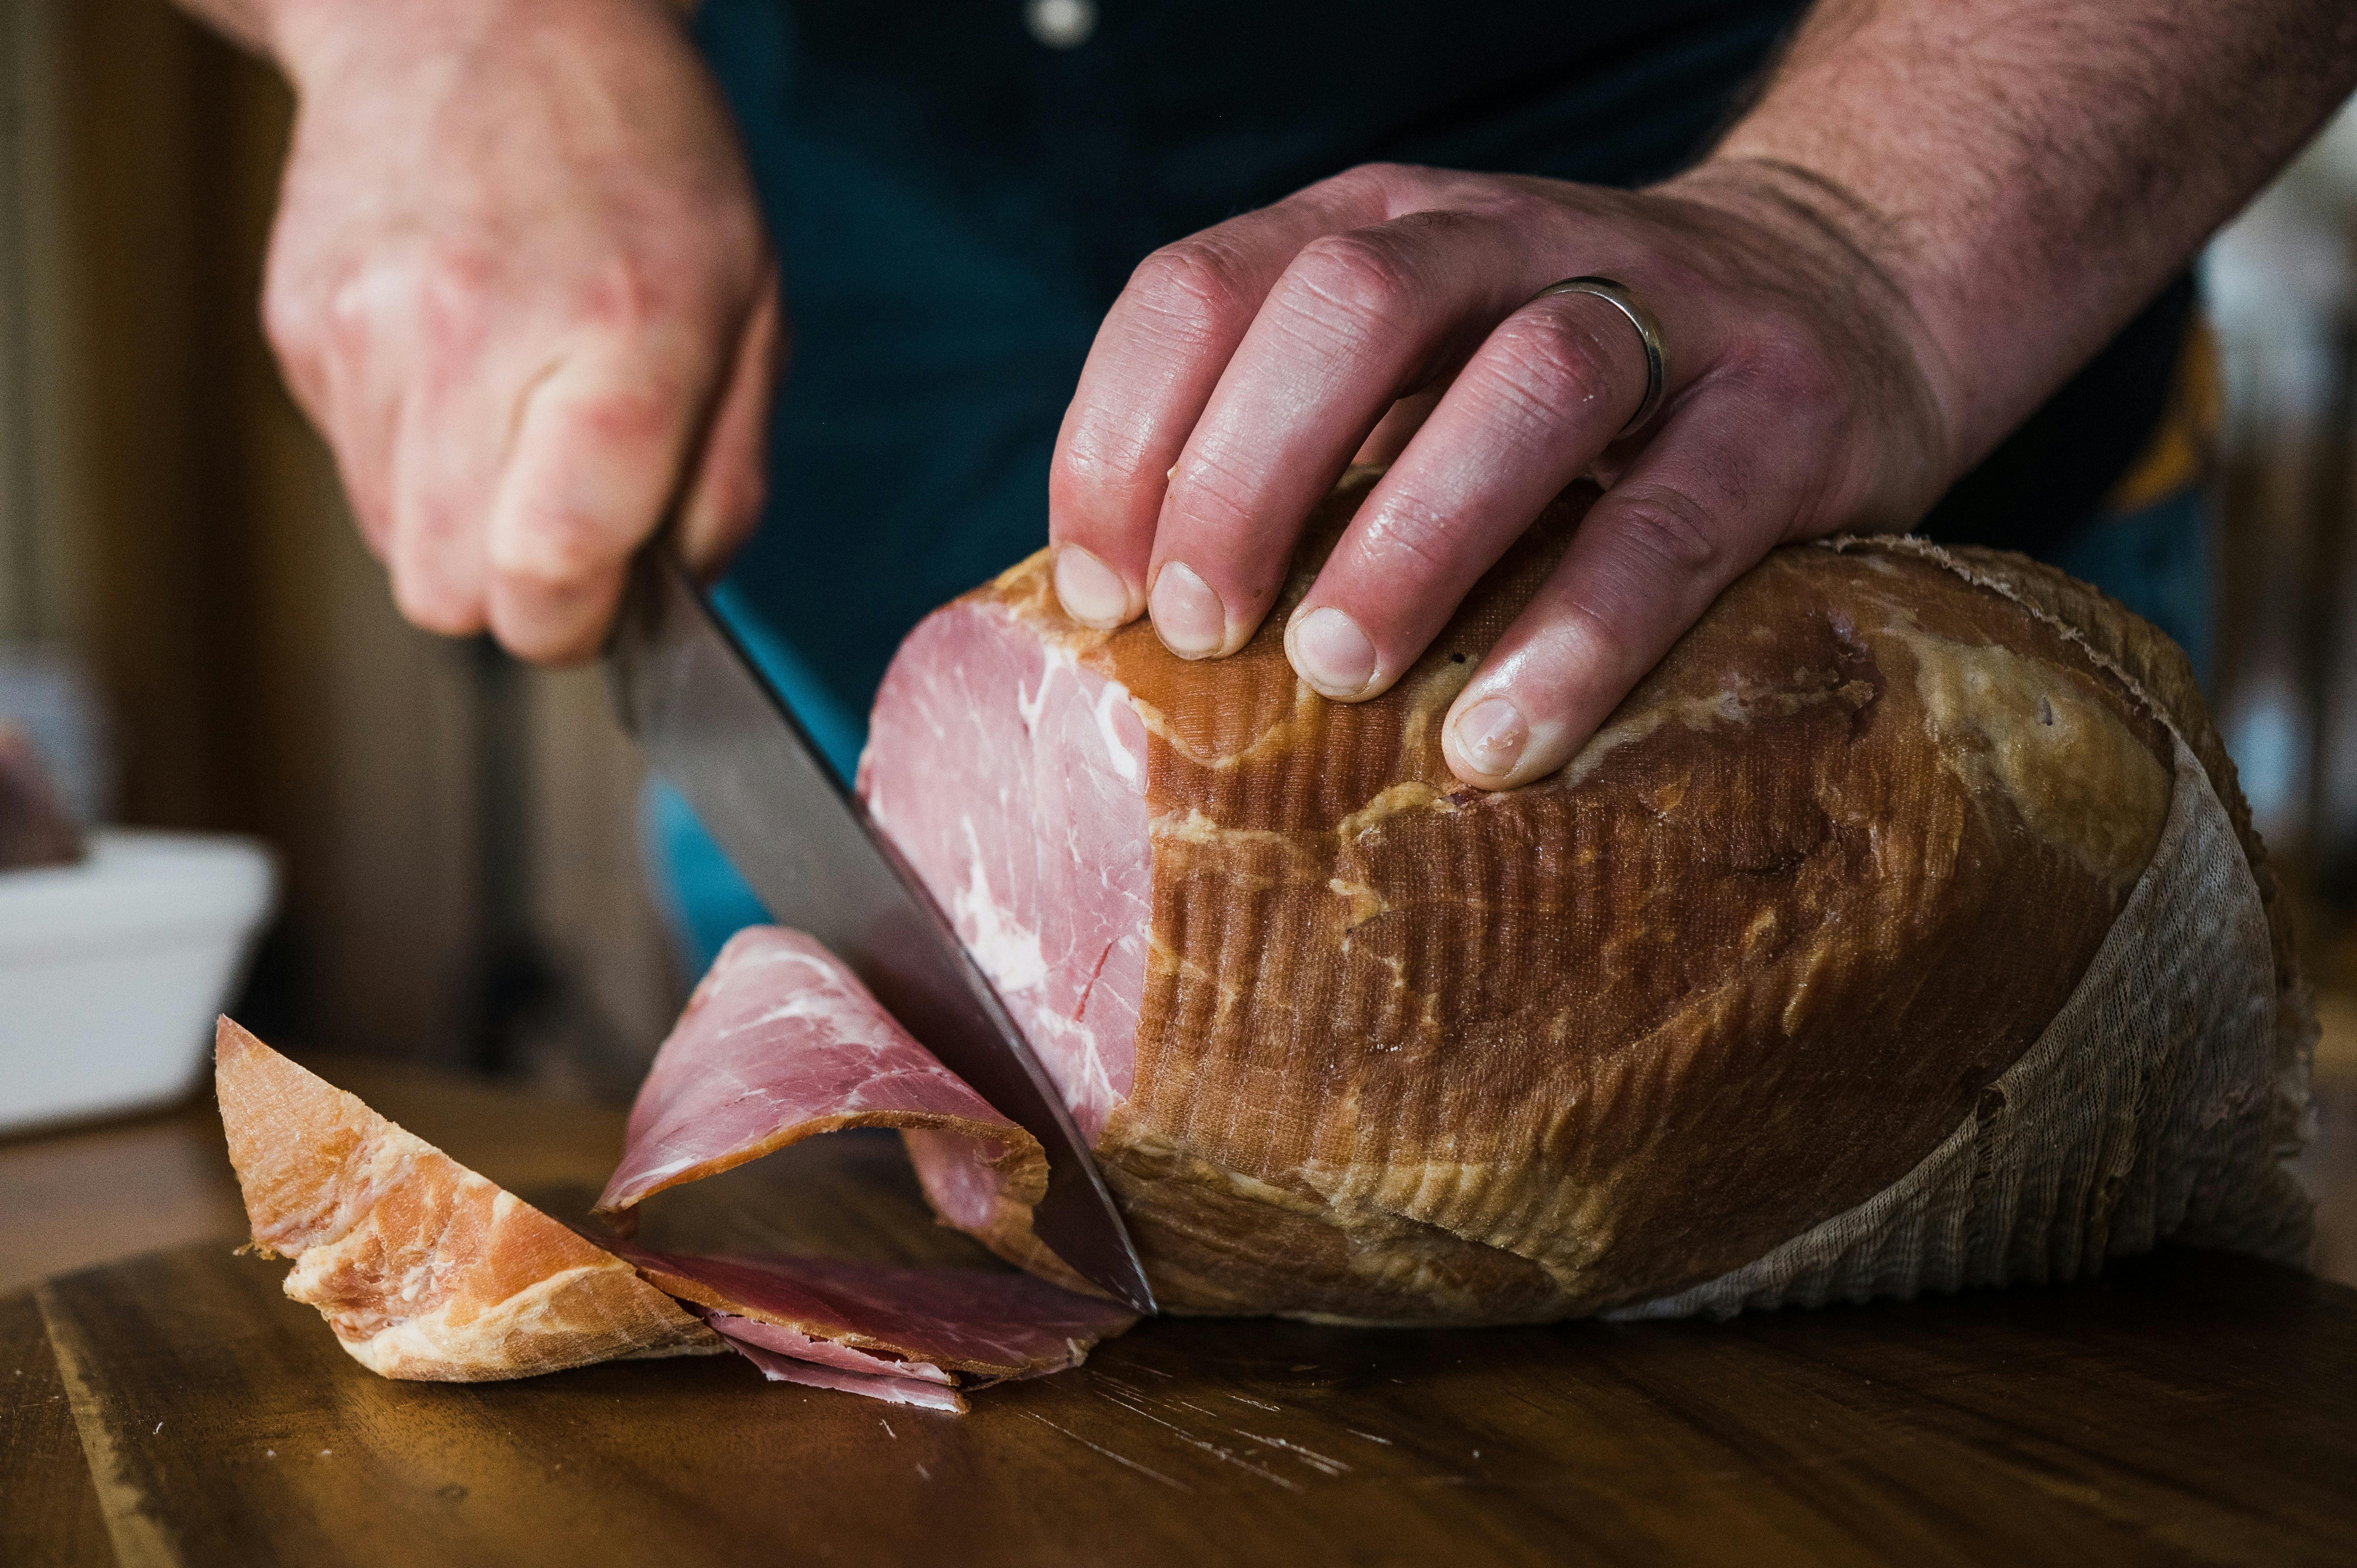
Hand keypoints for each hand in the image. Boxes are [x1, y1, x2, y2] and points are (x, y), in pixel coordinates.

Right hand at [259, 0, 779, 661]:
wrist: (477, 15)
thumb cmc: (642, 165)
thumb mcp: (752, 311)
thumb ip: (725, 483)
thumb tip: (675, 602)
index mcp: (616, 338)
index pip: (549, 570)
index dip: (576, 625)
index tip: (606, 597)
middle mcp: (471, 337)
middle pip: (451, 595)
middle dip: (516, 593)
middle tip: (567, 516)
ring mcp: (365, 333)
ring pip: (396, 547)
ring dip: (463, 523)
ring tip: (514, 413)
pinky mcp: (300, 330)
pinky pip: (357, 472)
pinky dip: (414, 459)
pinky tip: (457, 369)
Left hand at [1046, 161, 1955, 789]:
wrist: (1835, 294)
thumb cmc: (1564, 391)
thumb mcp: (1410, 368)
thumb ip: (1292, 447)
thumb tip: (1131, 622)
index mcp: (1379, 230)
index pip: (1205, 288)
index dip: (1127, 440)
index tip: (1101, 595)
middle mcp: (1505, 239)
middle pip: (1351, 306)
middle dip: (1246, 476)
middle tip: (1201, 635)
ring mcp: (1662, 309)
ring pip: (1524, 385)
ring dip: (1408, 539)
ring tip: (1336, 674)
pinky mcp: (1781, 414)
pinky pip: (1670, 524)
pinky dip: (1576, 635)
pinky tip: (1497, 739)